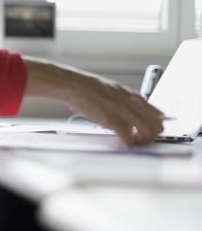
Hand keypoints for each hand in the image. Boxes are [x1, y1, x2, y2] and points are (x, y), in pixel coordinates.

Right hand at [24, 57, 164, 145]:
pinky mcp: (113, 121)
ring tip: (134, 143)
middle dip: (152, 135)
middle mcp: (133, 103)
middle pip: (157, 124)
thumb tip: (126, 116)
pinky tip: (124, 144)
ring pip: (148, 132)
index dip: (155, 125)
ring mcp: (124, 112)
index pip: (157, 113)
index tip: (148, 131)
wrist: (73, 85)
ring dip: (143, 141)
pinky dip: (129, 145)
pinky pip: (129, 138)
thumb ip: (123, 103)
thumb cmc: (88, 89)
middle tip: (141, 140)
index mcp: (133, 95)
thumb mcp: (112, 91)